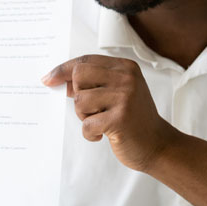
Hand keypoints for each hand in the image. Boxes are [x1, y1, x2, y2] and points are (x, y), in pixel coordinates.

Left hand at [42, 54, 176, 172]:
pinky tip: (104, 135)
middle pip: (79, 76)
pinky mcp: (120, 119)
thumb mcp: (119, 92)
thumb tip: (60, 80)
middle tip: (93, 109)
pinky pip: (87, 124)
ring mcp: (125, 98)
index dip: (63, 70)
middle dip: (78, 95)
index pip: (85, 61)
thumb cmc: (134, 118)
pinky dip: (90, 134)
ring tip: (102, 122)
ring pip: (80, 101)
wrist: (158, 144)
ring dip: (85, 116)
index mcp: (125, 67)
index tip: (48, 79)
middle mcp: (126, 78)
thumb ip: (94, 82)